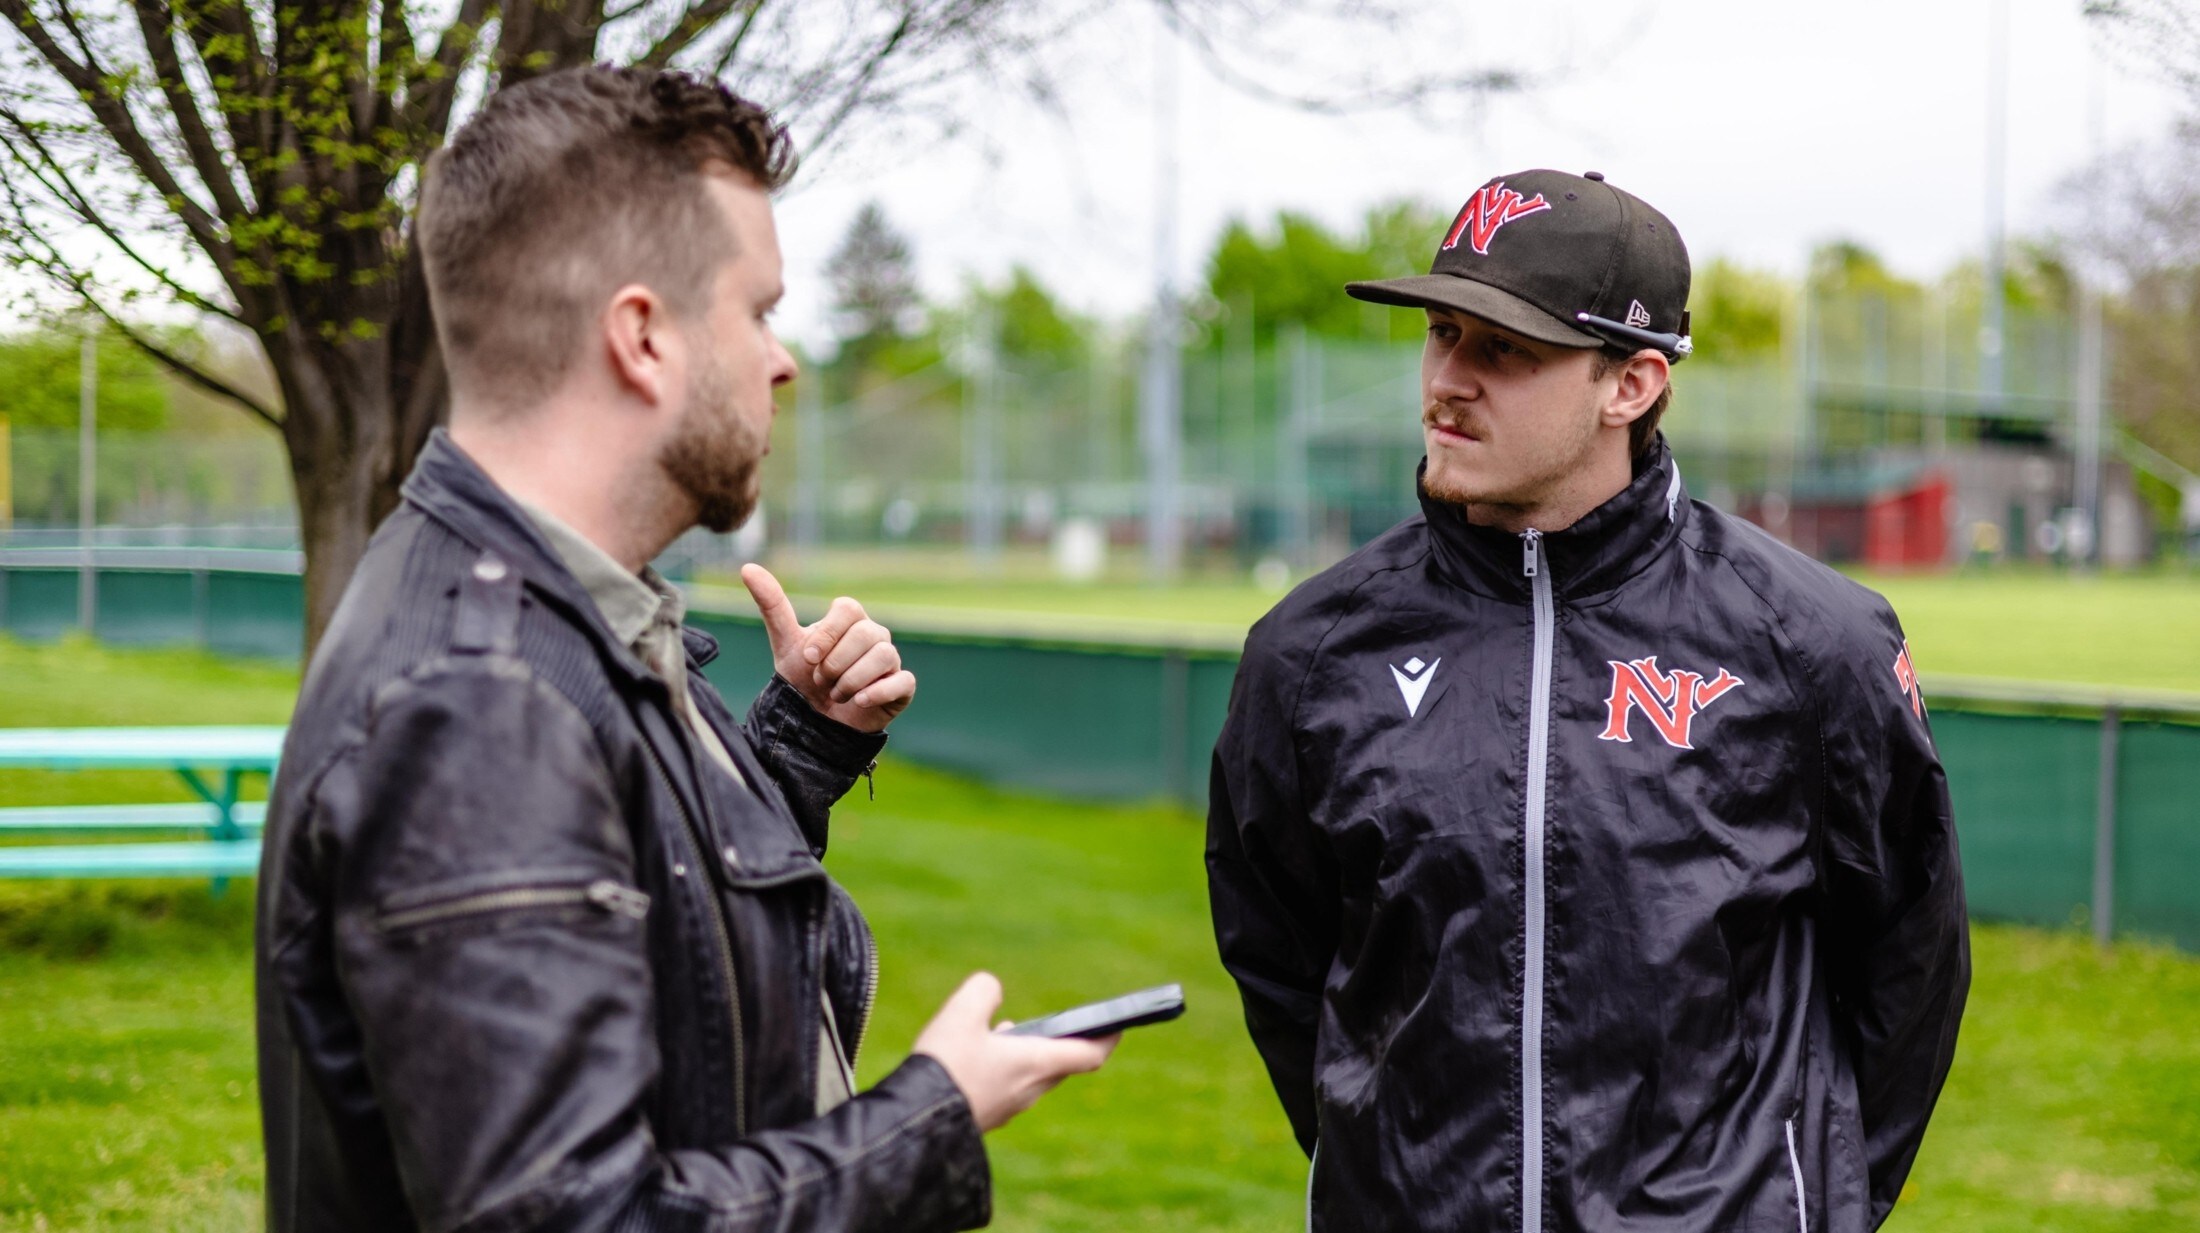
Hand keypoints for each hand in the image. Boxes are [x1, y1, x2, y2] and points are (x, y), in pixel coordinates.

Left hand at [741, 564, 913, 733]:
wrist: (816, 721)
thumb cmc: (804, 677)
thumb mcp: (786, 643)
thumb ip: (772, 605)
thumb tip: (748, 568)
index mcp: (851, 620)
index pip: (848, 609)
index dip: (828, 634)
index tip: (808, 657)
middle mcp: (875, 635)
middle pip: (866, 634)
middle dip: (836, 663)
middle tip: (821, 680)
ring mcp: (891, 660)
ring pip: (884, 656)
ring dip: (851, 681)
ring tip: (836, 695)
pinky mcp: (902, 686)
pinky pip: (903, 681)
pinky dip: (879, 691)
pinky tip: (859, 701)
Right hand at [913, 972, 1116, 1132]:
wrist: (915, 1122)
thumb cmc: (945, 1066)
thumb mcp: (962, 1011)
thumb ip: (983, 990)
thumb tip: (991, 991)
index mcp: (1037, 1064)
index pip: (1089, 1055)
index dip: (1106, 1039)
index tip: (1118, 1026)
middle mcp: (1029, 1090)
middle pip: (1059, 1065)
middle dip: (1060, 1042)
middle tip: (1059, 1023)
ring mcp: (1008, 1108)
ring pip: (1030, 1076)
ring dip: (1026, 1053)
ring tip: (1006, 1029)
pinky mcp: (986, 1117)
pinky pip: (1006, 1088)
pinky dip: (1003, 1068)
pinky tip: (978, 1054)